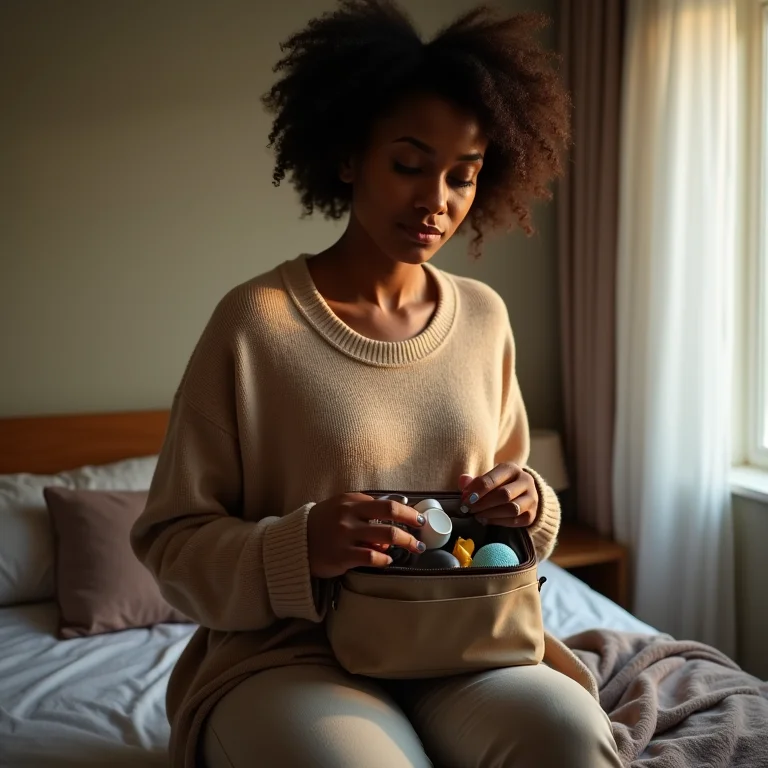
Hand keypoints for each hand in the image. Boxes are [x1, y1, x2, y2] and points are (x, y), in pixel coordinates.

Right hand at [307, 493, 426, 578]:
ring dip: (406, 543)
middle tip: (422, 532)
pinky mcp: (342, 556)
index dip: (407, 512)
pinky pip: (372, 557)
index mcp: (350, 501)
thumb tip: (397, 510)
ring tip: (414, 549)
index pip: (387, 503)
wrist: (295, 543)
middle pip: (390, 514)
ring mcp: (345, 535)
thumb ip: (364, 507)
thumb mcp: (340, 507)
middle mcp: (349, 515)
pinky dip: (384, 560)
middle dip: (412, 523)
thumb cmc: (322, 524)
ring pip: (386, 537)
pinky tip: (387, 561)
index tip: (418, 519)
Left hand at [458, 463, 537, 526]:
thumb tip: (463, 481)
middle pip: (504, 494)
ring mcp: (532, 498)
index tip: (465, 499)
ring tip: (477, 515)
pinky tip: (486, 521)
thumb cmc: (499, 485)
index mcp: (512, 469)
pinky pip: (515, 521)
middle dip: (483, 504)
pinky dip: (498, 522)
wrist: (522, 493)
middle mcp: (525, 481)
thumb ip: (474, 481)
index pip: (493, 479)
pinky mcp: (532, 514)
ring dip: (491, 514)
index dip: (477, 491)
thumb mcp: (488, 478)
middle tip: (469, 509)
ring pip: (512, 509)